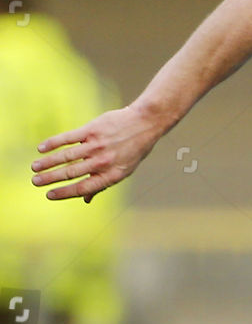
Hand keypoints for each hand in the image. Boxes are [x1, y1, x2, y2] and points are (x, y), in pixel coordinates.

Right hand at [31, 104, 160, 200]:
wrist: (145, 123)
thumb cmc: (133, 149)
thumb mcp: (123, 170)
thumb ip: (103, 184)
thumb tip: (86, 200)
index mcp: (112, 175)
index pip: (83, 187)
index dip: (65, 193)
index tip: (49, 195)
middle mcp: (103, 162)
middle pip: (71, 173)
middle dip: (51, 179)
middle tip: (35, 182)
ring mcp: (97, 145)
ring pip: (67, 156)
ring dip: (48, 162)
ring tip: (34, 167)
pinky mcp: (93, 129)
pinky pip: (69, 137)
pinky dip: (53, 143)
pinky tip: (41, 148)